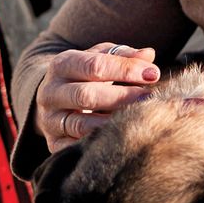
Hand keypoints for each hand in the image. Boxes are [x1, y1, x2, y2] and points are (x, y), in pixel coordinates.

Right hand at [35, 42, 159, 150]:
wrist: (54, 100)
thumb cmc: (86, 75)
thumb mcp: (101, 59)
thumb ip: (124, 56)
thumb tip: (148, 55)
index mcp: (62, 65)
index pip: (95, 66)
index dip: (126, 70)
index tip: (153, 74)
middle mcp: (50, 92)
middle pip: (86, 96)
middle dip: (121, 97)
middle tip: (149, 98)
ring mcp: (50, 120)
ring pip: (80, 125)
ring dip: (112, 123)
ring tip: (138, 119)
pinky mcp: (54, 143)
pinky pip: (75, 148)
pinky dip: (98, 144)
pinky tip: (120, 138)